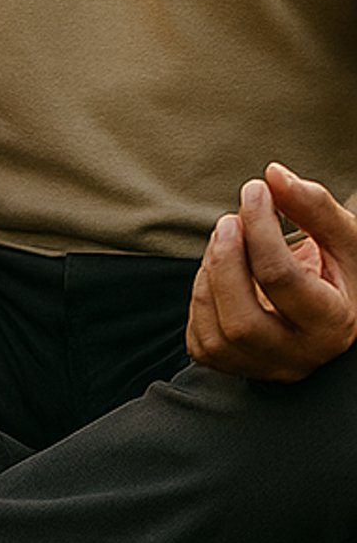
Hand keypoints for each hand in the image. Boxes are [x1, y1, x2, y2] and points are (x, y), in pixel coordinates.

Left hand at [186, 162, 356, 381]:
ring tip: (228, 239)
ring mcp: (265, 367)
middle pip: (242, 321)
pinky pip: (200, 339)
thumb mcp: (342, 237)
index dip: (260, 226)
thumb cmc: (338, 267)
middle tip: (230, 219)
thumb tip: (274, 175)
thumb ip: (314, 205)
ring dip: (211, 274)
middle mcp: (300, 358)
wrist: (330, 303)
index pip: (281, 280)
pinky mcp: (233, 366)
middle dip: (225, 261)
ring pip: (216, 332)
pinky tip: (221, 272)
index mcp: (335, 325)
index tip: (256, 189)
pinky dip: (201, 297)